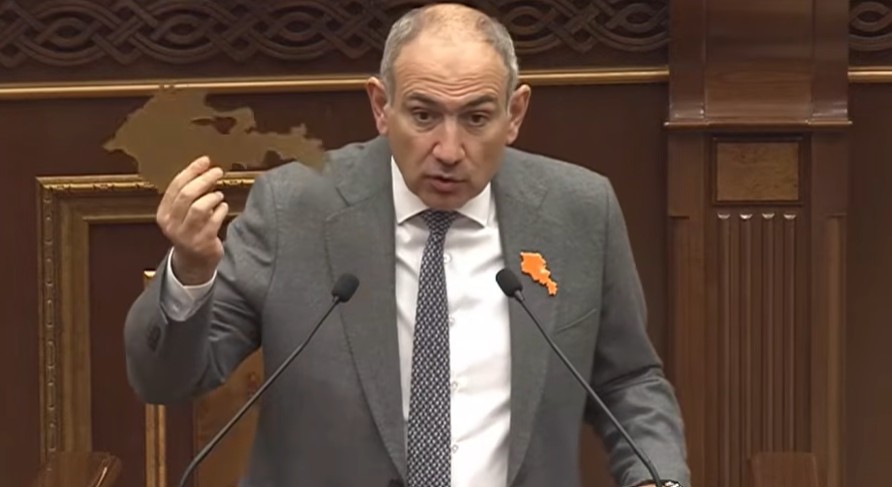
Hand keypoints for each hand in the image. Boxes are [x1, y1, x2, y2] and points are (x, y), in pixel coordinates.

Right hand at [156, 156, 227, 284]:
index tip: (205, 161)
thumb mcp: (182, 213)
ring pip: (199, 208)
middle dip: (204, 179)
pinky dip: (221, 210)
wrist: (194, 262)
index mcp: (164, 214)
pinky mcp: (203, 243)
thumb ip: (190, 193)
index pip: (175, 186)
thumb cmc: (191, 231)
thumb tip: (205, 167)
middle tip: (217, 172)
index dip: (191, 171)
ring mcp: (187, 235)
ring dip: (212, 196)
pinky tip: (223, 207)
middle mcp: (172, 225)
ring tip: (218, 195)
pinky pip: (214, 220)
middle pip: (187, 195)